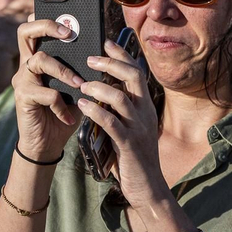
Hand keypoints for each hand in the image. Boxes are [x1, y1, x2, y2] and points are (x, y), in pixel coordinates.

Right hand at [12, 14, 85, 161]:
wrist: (47, 144)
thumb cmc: (64, 112)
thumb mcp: (76, 88)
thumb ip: (81, 69)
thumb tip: (103, 53)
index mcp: (39, 58)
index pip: (34, 28)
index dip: (47, 19)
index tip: (69, 23)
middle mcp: (26, 65)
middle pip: (25, 32)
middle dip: (47, 27)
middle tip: (67, 34)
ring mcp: (22, 80)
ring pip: (39, 60)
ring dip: (63, 71)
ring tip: (79, 86)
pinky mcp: (22, 97)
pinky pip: (44, 93)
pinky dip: (60, 105)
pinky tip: (68, 116)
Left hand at [77, 38, 165, 208]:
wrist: (148, 189)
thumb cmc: (134, 159)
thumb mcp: (129, 130)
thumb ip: (118, 113)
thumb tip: (97, 96)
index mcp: (146, 107)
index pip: (137, 73)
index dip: (122, 55)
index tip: (106, 42)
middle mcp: (145, 114)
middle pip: (132, 77)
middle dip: (111, 64)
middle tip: (90, 59)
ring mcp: (138, 128)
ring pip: (120, 97)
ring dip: (99, 88)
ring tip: (82, 85)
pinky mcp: (129, 145)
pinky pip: (111, 123)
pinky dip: (95, 112)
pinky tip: (83, 107)